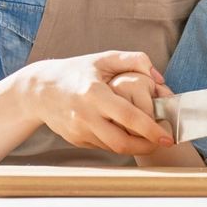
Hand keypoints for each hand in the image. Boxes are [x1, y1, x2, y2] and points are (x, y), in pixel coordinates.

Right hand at [17, 50, 172, 154]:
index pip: (128, 116)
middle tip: (162, 143)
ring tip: (149, 138)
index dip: (150, 129)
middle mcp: (85, 115)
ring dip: (133, 146)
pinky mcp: (75, 140)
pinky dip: (117, 142)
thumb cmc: (75, 71)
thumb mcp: (103, 59)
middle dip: (146, 146)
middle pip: (121, 142)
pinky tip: (125, 133)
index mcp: (94, 93)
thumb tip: (159, 78)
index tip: (168, 137)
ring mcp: (79, 130)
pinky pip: (102, 146)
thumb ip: (134, 60)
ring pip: (113, 148)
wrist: (39, 90)